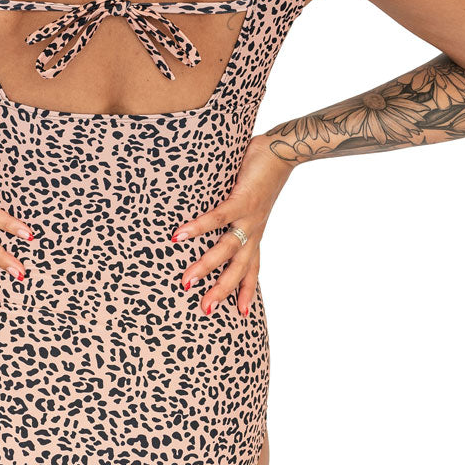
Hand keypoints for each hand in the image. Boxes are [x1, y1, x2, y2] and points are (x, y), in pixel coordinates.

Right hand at [170, 134, 295, 316]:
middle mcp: (254, 229)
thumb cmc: (264, 169)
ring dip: (206, 267)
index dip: (245, 290)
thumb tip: (213, 207)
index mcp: (255, 231)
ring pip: (226, 249)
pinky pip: (217, 217)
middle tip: (204, 311)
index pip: (252, 268)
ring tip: (186, 281)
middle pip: (238, 268)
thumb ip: (234, 206)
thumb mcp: (251, 197)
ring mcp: (249, 216)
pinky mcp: (242, 199)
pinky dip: (198, 227)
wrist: (285, 150)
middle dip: (222, 291)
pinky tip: (179, 236)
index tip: (241, 315)